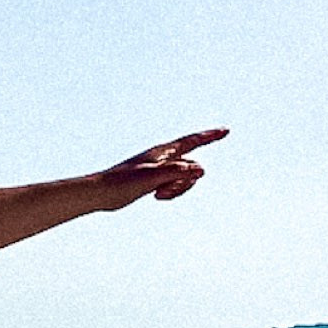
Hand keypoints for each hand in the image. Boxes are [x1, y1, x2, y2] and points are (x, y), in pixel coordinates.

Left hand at [96, 127, 227, 210]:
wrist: (101, 192)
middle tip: (164, 189)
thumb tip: (202, 169)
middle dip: (187, 181)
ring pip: (185, 178)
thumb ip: (177, 172)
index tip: (226, 131)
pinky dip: (172, 193)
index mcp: (162, 152)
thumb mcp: (153, 178)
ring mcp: (159, 169)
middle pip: (192, 167)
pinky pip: (175, 186)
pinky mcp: (155, 180)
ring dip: (179, 190)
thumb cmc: (122, 183)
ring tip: (158, 194)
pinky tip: (156, 197)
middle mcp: (163, 158)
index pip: (192, 141)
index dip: (210, 136)